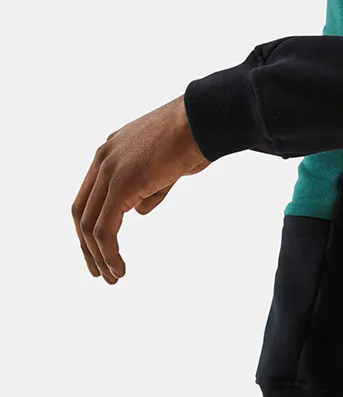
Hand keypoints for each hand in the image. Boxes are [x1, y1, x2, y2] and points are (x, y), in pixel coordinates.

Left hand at [73, 94, 210, 282]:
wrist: (206, 121)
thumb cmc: (196, 139)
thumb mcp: (167, 167)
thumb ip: (149, 189)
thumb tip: (137, 211)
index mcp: (112, 151)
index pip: (90, 196)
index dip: (91, 226)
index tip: (100, 251)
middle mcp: (103, 159)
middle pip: (82, 211)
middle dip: (87, 246)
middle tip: (99, 272)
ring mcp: (110, 170)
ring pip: (89, 224)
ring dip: (98, 255)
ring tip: (112, 276)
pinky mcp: (121, 185)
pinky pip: (105, 228)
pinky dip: (108, 253)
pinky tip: (119, 268)